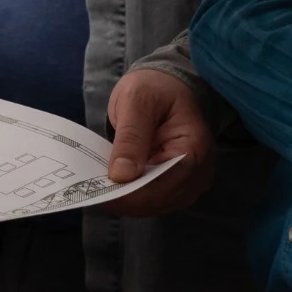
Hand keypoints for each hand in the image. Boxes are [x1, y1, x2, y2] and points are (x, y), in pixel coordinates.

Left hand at [99, 69, 216, 216]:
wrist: (167, 87)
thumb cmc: (154, 88)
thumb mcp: (137, 100)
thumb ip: (131, 136)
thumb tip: (121, 175)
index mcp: (195, 146)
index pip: (167, 181)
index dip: (134, 192)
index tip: (101, 191)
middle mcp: (200, 171)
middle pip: (161, 199)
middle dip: (127, 198)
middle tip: (91, 189)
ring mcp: (190, 181)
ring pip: (155, 205)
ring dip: (127, 199)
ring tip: (99, 186)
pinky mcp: (177, 185)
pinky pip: (153, 199)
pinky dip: (132, 196)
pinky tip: (113, 186)